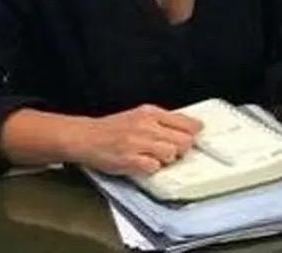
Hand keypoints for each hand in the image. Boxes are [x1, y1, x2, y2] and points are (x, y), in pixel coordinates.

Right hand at [69, 104, 200, 175]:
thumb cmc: (112, 129)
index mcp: (150, 112)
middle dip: (181, 149)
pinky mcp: (130, 159)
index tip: (195, 137)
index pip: (186, 122)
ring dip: (166, 160)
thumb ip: (161, 121)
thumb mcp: (138, 115)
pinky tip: (142, 164)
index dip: (194, 132)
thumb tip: (189, 129)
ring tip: (154, 158)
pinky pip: (154, 168)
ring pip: (171, 154)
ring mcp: (138, 143)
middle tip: (172, 151)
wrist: (86, 137)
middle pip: (184, 141)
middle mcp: (146, 125)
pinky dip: (151, 169)